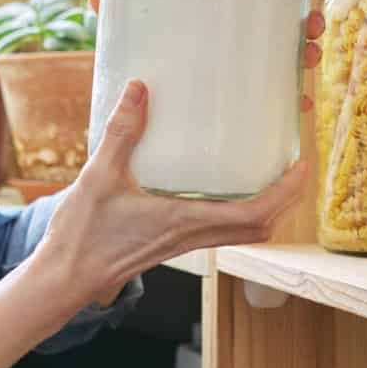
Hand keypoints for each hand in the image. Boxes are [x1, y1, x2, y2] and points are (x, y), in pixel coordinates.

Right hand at [38, 81, 307, 307]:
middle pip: (261, 228)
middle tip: (296, 167)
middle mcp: (192, 236)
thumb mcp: (99, 175)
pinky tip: (224, 187)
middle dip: (287, 200)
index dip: (286, 192)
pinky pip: (221, 231)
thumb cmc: (82, 235)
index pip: (255, 214)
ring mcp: (184, 243)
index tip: (302, 166)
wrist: (65, 278)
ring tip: (271, 174)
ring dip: (268, 209)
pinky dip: (239, 212)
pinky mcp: (173, 244)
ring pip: (244, 233)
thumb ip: (122, 132)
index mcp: (184, 221)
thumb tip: (139, 89)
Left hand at [85, 0, 326, 111]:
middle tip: (312, 25)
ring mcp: (239, 72)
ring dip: (306, 56)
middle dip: (307, 20)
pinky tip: (298, 108)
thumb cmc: (127, 64)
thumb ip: (111, 10)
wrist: (120, 141)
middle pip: (284, 21)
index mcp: (213, 11)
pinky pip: (273, 102)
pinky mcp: (239, 107)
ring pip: (287, 59)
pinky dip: (289, 103)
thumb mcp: (121, 35)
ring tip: (308, 60)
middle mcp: (233, 38)